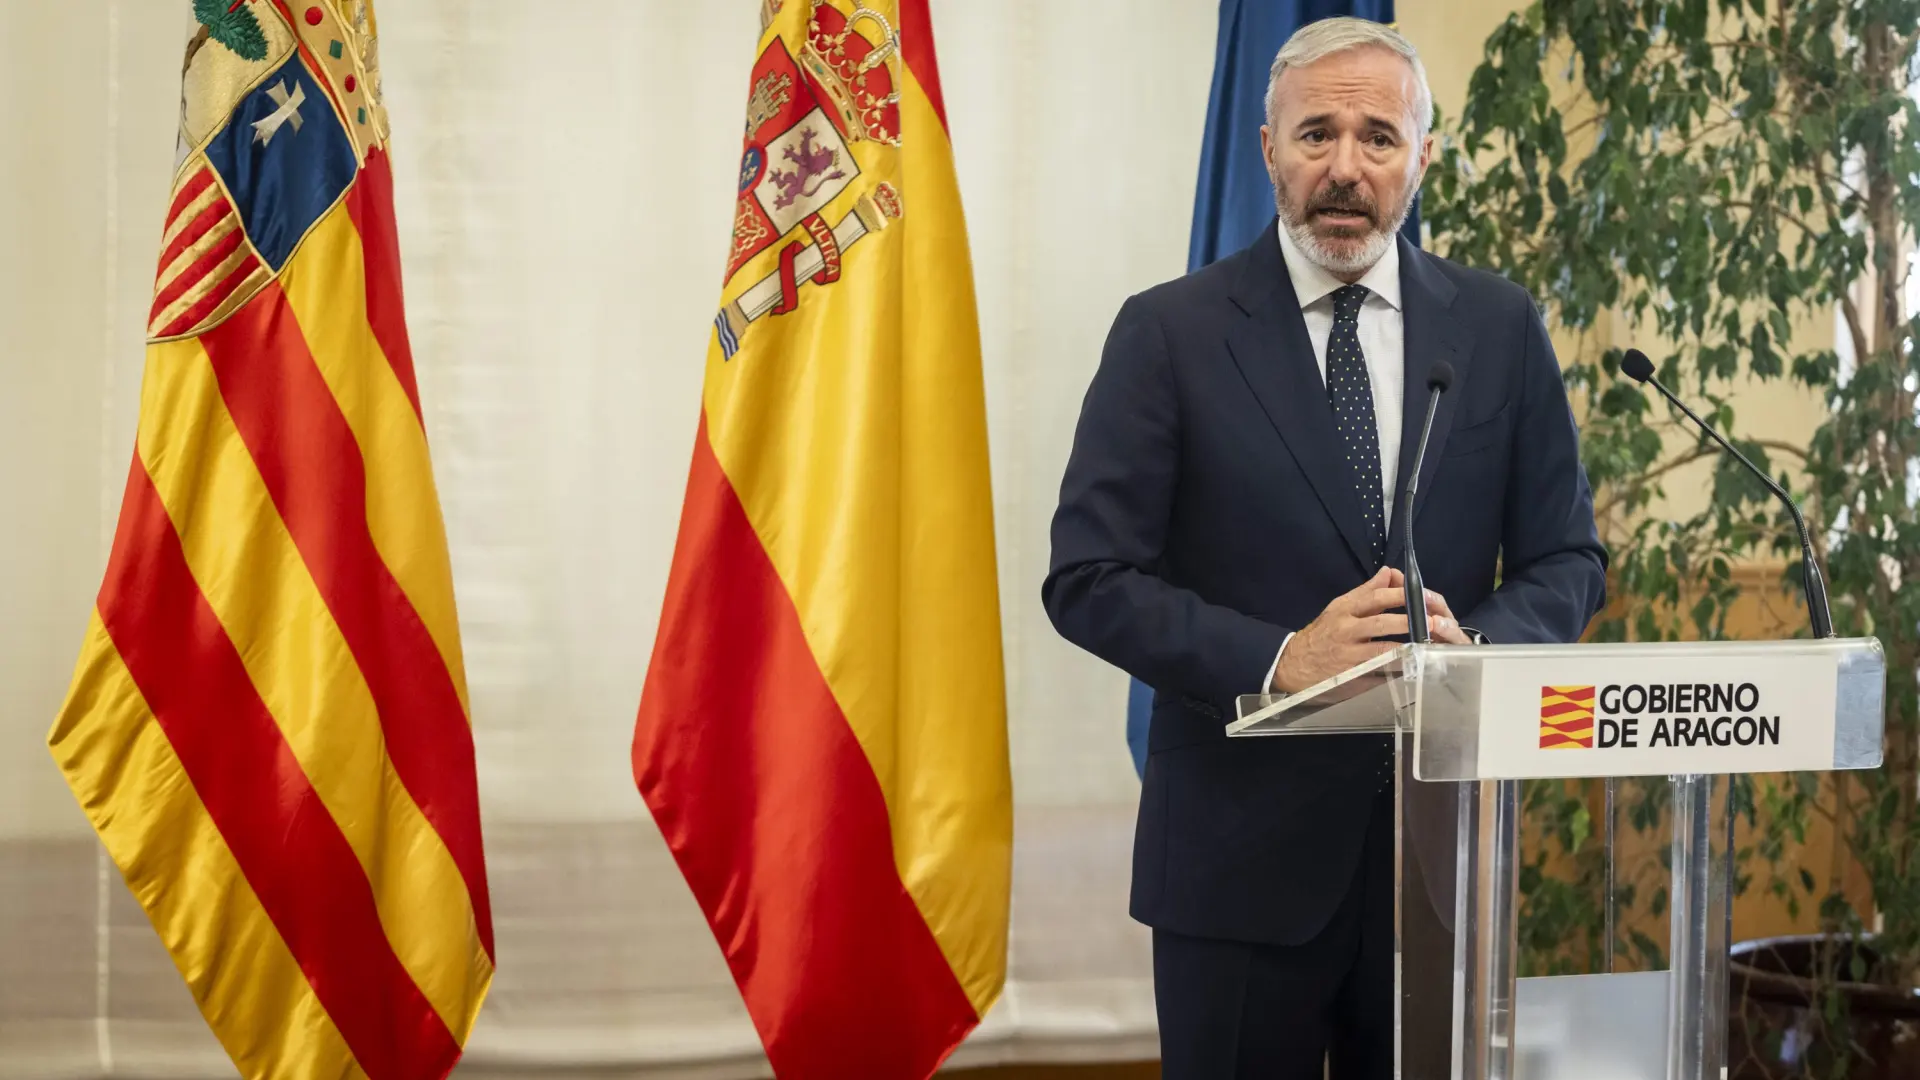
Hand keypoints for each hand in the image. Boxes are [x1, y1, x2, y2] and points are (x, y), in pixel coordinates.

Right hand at [1271, 570, 1472, 691]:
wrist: (1293, 665)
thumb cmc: (1321, 635)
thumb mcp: (1339, 609)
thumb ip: (1365, 592)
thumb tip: (1388, 573)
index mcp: (1344, 611)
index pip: (1375, 597)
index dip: (1400, 595)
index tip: (1422, 595)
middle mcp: (1346, 631)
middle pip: (1382, 623)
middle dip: (1409, 621)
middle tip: (1433, 621)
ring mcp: (1349, 656)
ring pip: (1383, 649)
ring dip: (1408, 647)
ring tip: (1428, 644)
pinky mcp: (1353, 677)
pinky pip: (1379, 674)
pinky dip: (1397, 671)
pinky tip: (1414, 667)